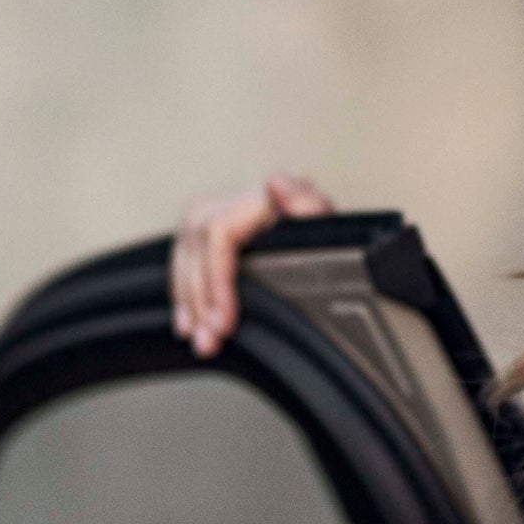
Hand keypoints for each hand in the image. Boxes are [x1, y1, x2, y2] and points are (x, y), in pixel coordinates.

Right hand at [169, 173, 334, 356]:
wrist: (339, 245)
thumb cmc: (336, 240)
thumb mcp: (332, 228)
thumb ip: (308, 205)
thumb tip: (276, 183)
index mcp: (264, 196)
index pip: (219, 232)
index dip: (217, 280)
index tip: (224, 319)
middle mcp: (235, 200)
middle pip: (198, 247)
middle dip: (200, 301)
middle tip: (210, 340)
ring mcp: (219, 212)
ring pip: (186, 256)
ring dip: (189, 303)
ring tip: (199, 339)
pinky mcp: (209, 230)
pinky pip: (184, 259)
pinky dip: (184, 293)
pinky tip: (187, 320)